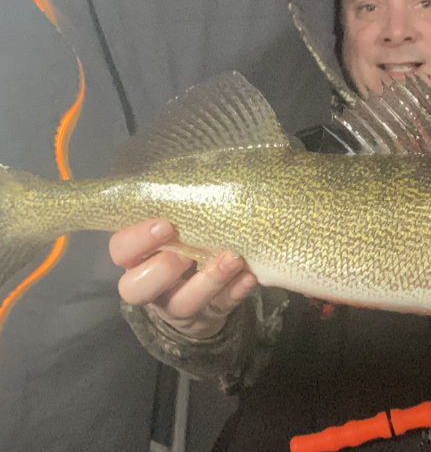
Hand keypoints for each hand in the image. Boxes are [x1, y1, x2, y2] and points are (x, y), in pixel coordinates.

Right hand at [110, 219, 257, 338]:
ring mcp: (179, 305)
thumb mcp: (174, 230)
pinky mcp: (210, 315)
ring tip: (233, 258)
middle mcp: (151, 286)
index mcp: (136, 258)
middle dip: (164, 268)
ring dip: (210, 279)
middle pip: (137, 288)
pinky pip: (222, 307)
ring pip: (184, 302)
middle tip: (189, 250)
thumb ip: (179, 213)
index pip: (119, 250)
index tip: (164, 224)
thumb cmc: (184, 246)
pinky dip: (236, 292)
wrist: (203, 296)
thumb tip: (202, 175)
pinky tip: (250, 276)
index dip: (137, 240)